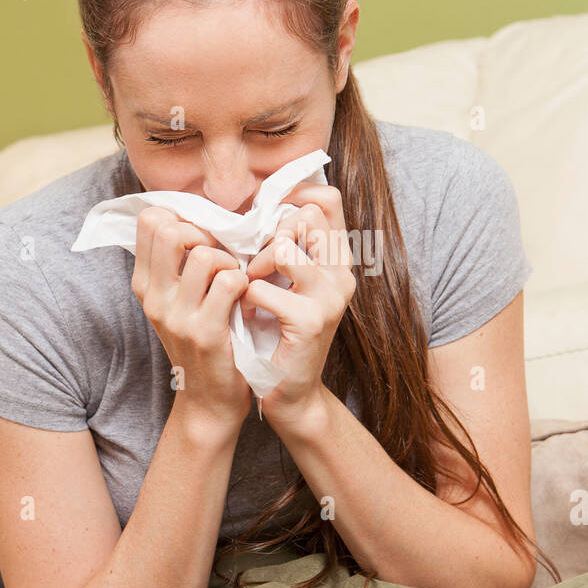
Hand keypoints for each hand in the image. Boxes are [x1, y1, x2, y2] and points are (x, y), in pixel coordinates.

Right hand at [131, 206, 251, 436]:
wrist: (209, 401)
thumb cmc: (201, 341)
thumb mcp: (176, 302)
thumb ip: (176, 263)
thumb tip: (189, 214)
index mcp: (144, 284)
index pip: (151, 220)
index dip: (184, 218)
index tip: (204, 238)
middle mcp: (154, 297)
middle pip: (172, 230)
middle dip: (206, 233)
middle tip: (223, 256)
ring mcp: (177, 316)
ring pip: (206, 254)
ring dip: (231, 261)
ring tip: (236, 280)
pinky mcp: (205, 332)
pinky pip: (230, 282)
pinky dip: (246, 282)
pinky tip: (246, 297)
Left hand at [242, 184, 355, 426]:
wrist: (289, 392)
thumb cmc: (279, 333)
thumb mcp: (287, 282)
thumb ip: (285, 245)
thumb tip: (261, 203)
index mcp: (338, 260)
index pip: (327, 198)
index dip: (293, 194)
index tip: (266, 214)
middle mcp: (342, 274)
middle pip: (306, 215)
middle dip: (270, 233)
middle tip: (256, 264)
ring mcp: (330, 297)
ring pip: (284, 246)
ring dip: (255, 265)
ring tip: (250, 288)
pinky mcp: (310, 320)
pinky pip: (261, 287)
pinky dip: (245, 299)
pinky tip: (248, 315)